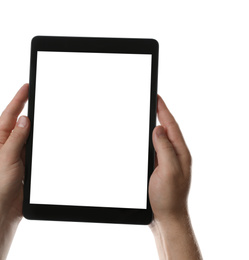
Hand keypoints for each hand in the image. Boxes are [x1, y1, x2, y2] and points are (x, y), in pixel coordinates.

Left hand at [0, 83, 30, 219]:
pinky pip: (31, 146)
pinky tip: (42, 135)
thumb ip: (17, 137)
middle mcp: (5, 144)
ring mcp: (14, 153)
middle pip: (17, 121)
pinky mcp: (23, 162)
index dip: (18, 99)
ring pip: (26, 133)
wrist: (4, 207)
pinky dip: (37, 139)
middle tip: (32, 92)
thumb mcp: (7, 157)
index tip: (26, 86)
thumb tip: (24, 119)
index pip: (9, 115)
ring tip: (39, 109)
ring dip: (32, 123)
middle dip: (24, 106)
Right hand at [149, 95, 191, 220]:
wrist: (166, 217)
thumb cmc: (168, 197)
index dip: (163, 110)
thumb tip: (158, 129)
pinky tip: (145, 138)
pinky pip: (155, 149)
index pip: (171, 126)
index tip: (156, 97)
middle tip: (153, 101)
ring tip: (150, 113)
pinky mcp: (160, 168)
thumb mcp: (168, 171)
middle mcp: (175, 155)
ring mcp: (168, 162)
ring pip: (160, 139)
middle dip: (160, 113)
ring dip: (155, 125)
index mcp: (180, 153)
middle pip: (167, 129)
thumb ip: (165, 149)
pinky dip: (149, 139)